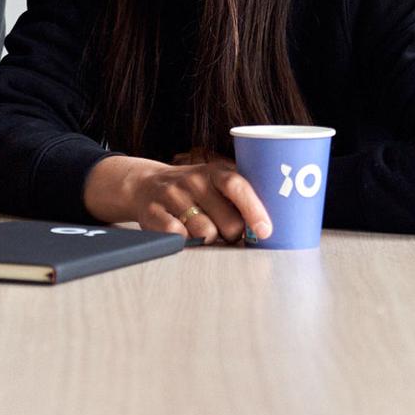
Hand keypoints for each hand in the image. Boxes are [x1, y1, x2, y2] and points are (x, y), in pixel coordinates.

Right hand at [84, 154, 272, 244]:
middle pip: (227, 221)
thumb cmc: (193, 190)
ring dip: (211, 240)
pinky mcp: (153, 214)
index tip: (265, 231)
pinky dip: (187, 242)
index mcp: (214, 172)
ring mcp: (172, 196)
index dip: (254, 210)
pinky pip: (179, 238)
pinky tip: (186, 235)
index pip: (237, 186)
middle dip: (233, 235)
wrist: (146, 185)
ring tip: (206, 232)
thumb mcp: (216, 182)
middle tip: (228, 232)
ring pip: (205, 233)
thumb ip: (241, 197)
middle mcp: (193, 180)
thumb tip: (268, 228)